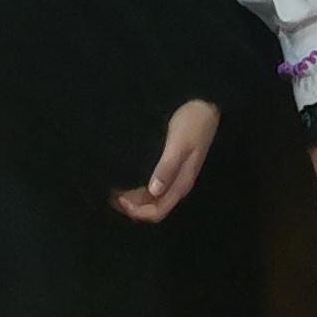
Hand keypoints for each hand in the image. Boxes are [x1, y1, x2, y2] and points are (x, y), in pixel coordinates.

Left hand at [114, 99, 221, 222]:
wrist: (206, 105)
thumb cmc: (192, 123)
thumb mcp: (179, 144)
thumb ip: (167, 167)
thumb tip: (154, 190)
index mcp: (181, 183)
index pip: (158, 211)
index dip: (137, 211)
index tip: (119, 199)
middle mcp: (177, 185)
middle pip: (153, 207)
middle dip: (132, 207)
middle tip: (111, 195)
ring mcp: (175, 176)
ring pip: (152, 198)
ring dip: (134, 198)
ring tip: (114, 188)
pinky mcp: (171, 166)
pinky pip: (153, 185)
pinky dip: (138, 187)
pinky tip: (127, 178)